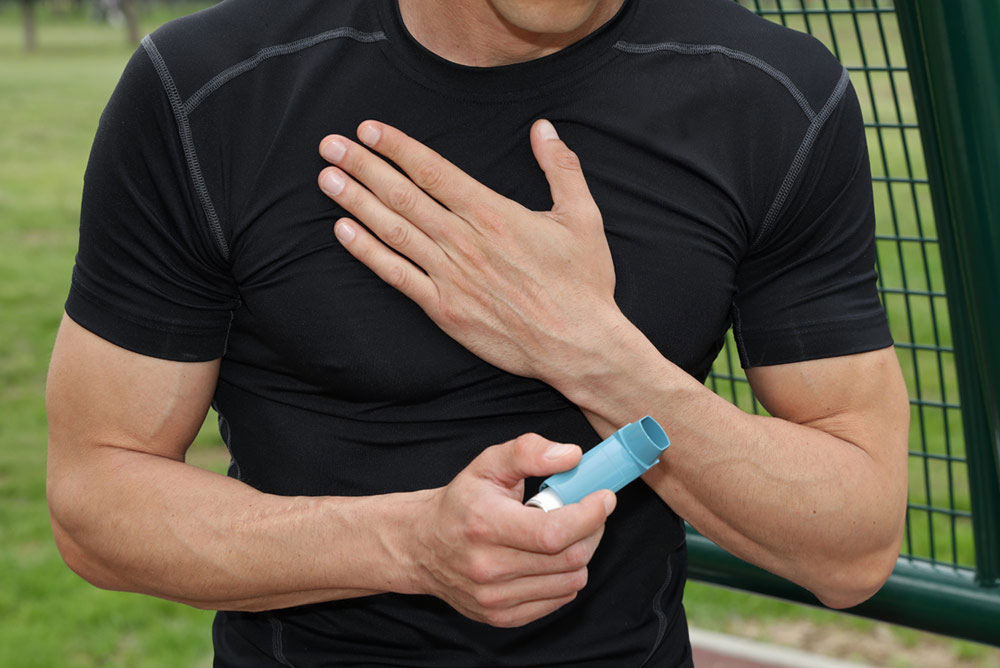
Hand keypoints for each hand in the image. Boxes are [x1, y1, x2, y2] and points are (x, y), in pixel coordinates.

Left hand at [317, 119, 623, 383]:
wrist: (578, 344)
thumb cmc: (583, 283)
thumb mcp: (582, 217)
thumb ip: (560, 167)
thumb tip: (543, 127)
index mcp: (493, 214)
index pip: (434, 171)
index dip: (397, 148)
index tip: (368, 130)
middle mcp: (465, 241)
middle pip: (403, 196)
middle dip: (363, 167)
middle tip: (329, 146)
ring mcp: (451, 277)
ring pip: (393, 231)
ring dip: (356, 203)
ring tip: (326, 179)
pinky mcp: (445, 309)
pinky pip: (398, 276)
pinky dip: (368, 253)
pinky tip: (343, 233)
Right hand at [410, 433, 615, 627]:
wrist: (422, 545)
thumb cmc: (461, 502)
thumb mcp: (488, 463)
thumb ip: (528, 452)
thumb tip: (571, 456)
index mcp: (485, 525)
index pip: (553, 532)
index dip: (589, 515)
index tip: (604, 498)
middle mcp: (488, 567)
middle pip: (569, 558)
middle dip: (592, 531)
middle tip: (590, 512)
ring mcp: (494, 598)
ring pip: (570, 581)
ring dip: (581, 554)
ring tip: (564, 534)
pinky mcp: (501, 617)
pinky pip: (559, 600)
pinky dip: (566, 577)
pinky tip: (549, 557)